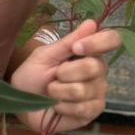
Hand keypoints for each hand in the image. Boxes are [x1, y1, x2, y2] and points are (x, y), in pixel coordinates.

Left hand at [9, 19, 120, 133]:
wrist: (22, 104)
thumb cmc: (33, 77)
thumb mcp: (45, 55)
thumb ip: (68, 41)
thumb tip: (92, 23)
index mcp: (89, 52)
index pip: (111, 40)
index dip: (98, 42)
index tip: (76, 48)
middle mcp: (98, 71)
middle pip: (94, 67)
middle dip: (66, 72)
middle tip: (54, 76)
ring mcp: (98, 92)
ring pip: (84, 90)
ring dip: (59, 92)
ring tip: (52, 93)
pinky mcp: (93, 111)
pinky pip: (83, 108)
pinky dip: (63, 107)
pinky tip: (58, 106)